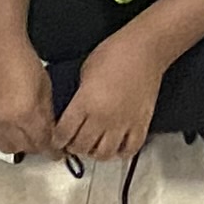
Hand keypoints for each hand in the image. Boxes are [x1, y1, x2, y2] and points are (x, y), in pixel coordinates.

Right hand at [0, 42, 61, 159]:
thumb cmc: (24, 61)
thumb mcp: (45, 87)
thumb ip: (47, 114)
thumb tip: (51, 132)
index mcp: (26, 115)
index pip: (42, 143)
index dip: (52, 150)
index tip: (58, 153)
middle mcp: (5, 123)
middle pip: (25, 148)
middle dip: (36, 145)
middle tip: (42, 138)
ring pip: (6, 147)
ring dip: (18, 144)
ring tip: (24, 133)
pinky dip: (1, 138)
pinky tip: (7, 128)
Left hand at [55, 31, 165, 163]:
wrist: (146, 49)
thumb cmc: (115, 52)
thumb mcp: (85, 71)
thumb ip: (79, 96)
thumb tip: (76, 110)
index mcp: (86, 103)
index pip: (64, 133)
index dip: (57, 139)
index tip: (57, 139)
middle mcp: (103, 118)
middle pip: (82, 146)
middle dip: (74, 146)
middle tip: (73, 142)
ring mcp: (123, 123)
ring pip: (104, 154)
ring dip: (95, 152)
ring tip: (93, 145)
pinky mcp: (141, 124)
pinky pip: (130, 149)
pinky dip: (121, 152)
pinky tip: (116, 146)